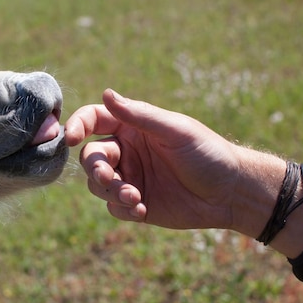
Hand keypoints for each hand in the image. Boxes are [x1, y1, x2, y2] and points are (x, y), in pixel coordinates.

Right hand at [65, 89, 242, 229]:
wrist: (230, 193)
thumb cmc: (207, 153)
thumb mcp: (175, 130)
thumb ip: (139, 115)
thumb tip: (107, 93)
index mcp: (132, 127)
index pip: (94, 120)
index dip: (77, 125)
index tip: (71, 138)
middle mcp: (126, 151)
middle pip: (90, 157)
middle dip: (96, 169)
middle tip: (110, 180)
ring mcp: (130, 178)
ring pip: (97, 185)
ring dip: (110, 191)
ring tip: (134, 197)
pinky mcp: (136, 204)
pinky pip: (113, 207)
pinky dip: (122, 208)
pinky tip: (143, 209)